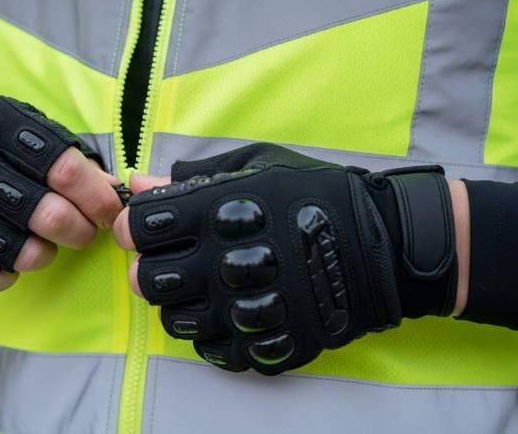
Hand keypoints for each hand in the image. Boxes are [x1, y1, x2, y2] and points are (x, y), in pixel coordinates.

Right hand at [0, 94, 122, 299]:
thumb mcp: (23, 134)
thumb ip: (69, 159)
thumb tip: (116, 193)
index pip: (65, 168)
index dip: (99, 198)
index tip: (112, 213)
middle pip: (47, 213)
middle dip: (80, 231)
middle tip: (84, 234)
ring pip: (20, 251)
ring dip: (44, 255)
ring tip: (44, 247)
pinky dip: (8, 275)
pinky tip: (8, 260)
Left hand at [114, 143, 457, 374]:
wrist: (383, 245)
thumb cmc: (316, 194)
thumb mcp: (257, 166)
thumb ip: (194, 177)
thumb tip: (138, 184)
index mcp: (221, 210)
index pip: (142, 226)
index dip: (133, 227)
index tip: (144, 228)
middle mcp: (228, 261)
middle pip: (147, 279)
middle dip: (148, 270)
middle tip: (167, 263)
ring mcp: (249, 308)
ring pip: (175, 320)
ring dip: (179, 304)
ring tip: (202, 287)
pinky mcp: (270, 343)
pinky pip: (214, 350)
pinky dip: (214, 333)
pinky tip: (230, 310)